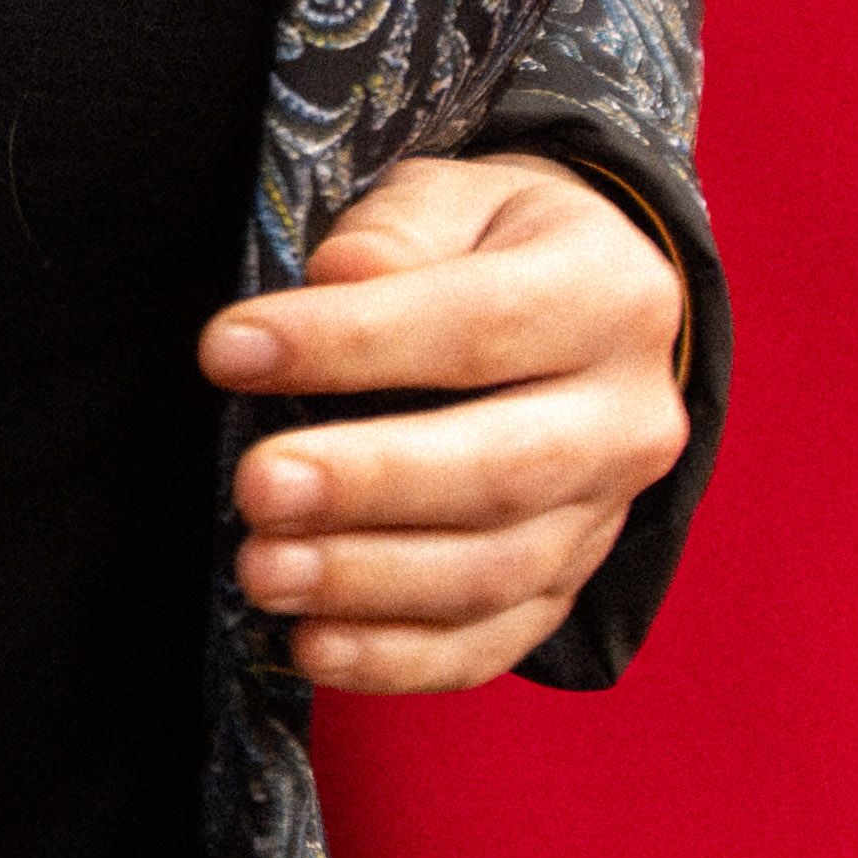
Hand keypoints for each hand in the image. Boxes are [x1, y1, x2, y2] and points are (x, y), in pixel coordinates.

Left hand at [197, 151, 694, 691]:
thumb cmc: (491, 246)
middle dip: (369, 485)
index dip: (352, 343)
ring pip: (496, 572)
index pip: (480, 325)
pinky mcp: (568, 586)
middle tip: (256, 489)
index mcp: (611, 297)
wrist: (584, 313)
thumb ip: (402, 229)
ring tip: (262, 570)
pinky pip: (492, 642)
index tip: (229, 351)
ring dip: (368, 582)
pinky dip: (399, 659)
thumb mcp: (458, 197)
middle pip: (502, 470)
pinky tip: (313, 645)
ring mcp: (607, 516)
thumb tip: (343, 273)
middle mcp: (629, 418)